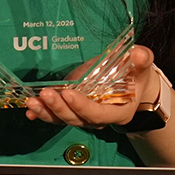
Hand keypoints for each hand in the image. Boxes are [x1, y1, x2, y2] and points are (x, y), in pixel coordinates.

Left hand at [24, 45, 155, 128]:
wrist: (132, 84)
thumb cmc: (137, 76)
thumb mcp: (143, 67)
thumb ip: (142, 61)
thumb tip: (138, 54)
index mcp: (118, 112)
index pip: (97, 114)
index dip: (83, 106)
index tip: (69, 92)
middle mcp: (99, 119)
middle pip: (76, 118)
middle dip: (59, 108)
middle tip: (46, 94)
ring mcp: (84, 117)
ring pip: (63, 119)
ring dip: (46, 112)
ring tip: (32, 101)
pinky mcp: (73, 111)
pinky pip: (57, 116)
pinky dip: (43, 114)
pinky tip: (31, 110)